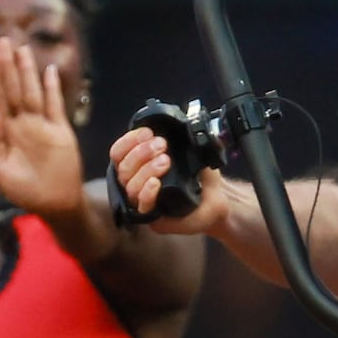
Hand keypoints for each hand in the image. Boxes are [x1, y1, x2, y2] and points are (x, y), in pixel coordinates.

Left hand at [0, 40, 87, 219]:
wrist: (54, 204)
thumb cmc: (25, 191)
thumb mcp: (2, 169)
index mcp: (7, 132)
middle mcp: (24, 124)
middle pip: (15, 89)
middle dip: (8, 66)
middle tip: (3, 40)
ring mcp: (42, 125)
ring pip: (34, 92)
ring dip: (28, 71)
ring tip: (22, 49)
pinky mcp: (61, 131)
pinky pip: (55, 106)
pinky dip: (52, 89)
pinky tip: (49, 71)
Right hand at [107, 125, 228, 240]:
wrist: (219, 198)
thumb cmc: (201, 176)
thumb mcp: (189, 151)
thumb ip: (177, 136)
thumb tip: (174, 119)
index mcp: (139, 167)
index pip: (118, 153)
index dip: (128, 141)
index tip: (147, 132)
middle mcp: (136, 184)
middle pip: (122, 168)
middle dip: (140, 153)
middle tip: (162, 145)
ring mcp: (143, 203)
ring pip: (130, 186)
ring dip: (146, 169)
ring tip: (166, 161)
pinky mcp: (153, 219)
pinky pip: (142, 206)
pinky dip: (147, 192)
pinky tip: (156, 183)